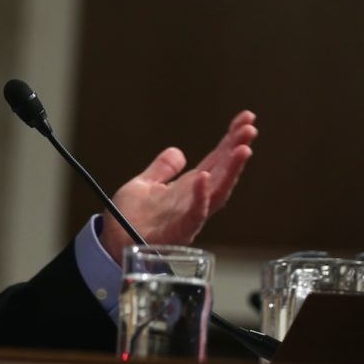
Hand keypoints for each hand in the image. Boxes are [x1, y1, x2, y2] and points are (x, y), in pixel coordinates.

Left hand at [99, 110, 256, 262]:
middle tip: (251, 128)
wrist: (112, 245)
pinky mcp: (177, 231)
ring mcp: (188, 216)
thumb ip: (162, 169)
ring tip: (243, 149)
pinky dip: (201, 197)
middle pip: (222, 172)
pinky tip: (205, 178)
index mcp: (188, 187)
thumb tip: (178, 152)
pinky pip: (194, 214)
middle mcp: (194, 200)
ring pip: (217, 192)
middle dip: (238, 150)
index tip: (245, 118)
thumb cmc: (129, 220)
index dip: (231, 139)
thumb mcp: (144, 185)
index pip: (215, 159)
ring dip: (231, 171)